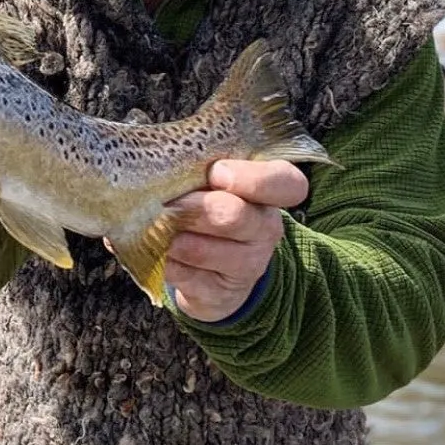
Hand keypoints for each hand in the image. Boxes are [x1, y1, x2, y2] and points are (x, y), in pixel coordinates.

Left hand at [162, 160, 307, 323]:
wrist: (212, 269)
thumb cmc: (210, 208)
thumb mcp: (213, 182)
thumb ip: (201, 165)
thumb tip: (157, 151)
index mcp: (271, 193)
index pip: (287, 183)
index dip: (250, 178)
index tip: (216, 173)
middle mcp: (267, 228)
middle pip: (233, 215)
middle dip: (193, 208)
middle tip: (169, 203)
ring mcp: (248, 264)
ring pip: (204, 249)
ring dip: (174, 238)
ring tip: (160, 229)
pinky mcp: (221, 293)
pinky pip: (186, 276)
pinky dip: (167, 263)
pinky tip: (164, 254)